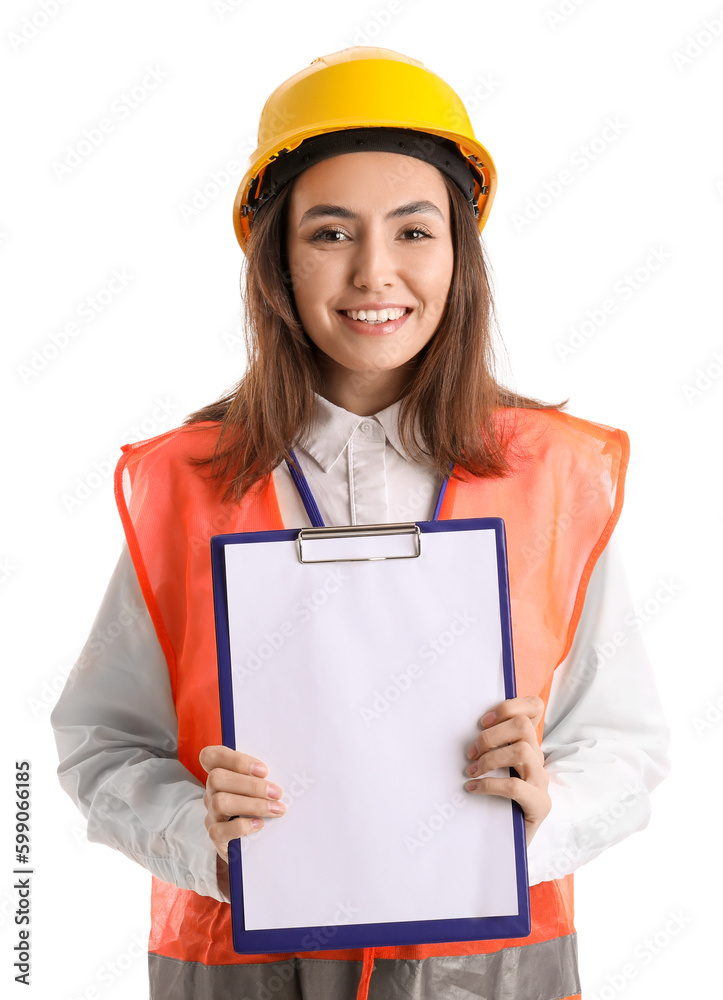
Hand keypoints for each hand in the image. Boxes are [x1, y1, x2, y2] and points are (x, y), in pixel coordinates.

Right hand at [199, 746, 286, 865]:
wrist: (255, 840)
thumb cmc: (261, 803)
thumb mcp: (261, 785)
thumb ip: (263, 776)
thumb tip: (285, 769)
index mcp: (221, 772)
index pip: (211, 756)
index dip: (235, 759)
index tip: (263, 770)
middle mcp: (212, 791)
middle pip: (216, 778)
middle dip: (251, 785)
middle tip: (276, 793)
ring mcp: (211, 813)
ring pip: (220, 802)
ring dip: (252, 805)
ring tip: (275, 809)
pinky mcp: (214, 835)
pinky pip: (219, 831)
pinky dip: (242, 826)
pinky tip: (260, 824)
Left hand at [464, 696, 550, 843]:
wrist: (511, 843)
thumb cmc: (496, 800)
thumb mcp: (493, 767)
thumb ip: (487, 747)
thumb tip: (457, 727)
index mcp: (527, 744)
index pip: (534, 708)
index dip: (509, 705)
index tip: (482, 720)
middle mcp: (538, 758)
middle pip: (523, 726)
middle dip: (491, 735)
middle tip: (470, 753)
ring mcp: (541, 781)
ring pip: (522, 751)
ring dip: (490, 758)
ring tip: (471, 771)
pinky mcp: (540, 804)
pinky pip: (515, 786)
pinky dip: (490, 785)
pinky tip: (473, 789)